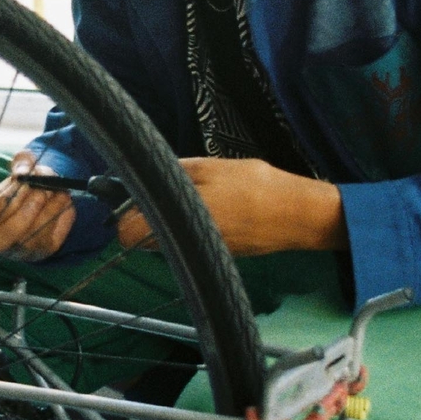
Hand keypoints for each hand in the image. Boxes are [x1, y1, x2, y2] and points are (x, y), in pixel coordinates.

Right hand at [0, 150, 75, 261]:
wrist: (25, 219)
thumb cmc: (15, 194)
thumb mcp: (12, 177)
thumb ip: (21, 163)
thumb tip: (27, 169)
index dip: (15, 192)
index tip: (27, 180)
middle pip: (17, 225)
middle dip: (34, 201)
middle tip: (44, 186)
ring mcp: (20, 251)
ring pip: (39, 230)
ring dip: (52, 205)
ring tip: (57, 189)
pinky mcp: (43, 252)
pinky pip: (56, 233)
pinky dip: (62, 214)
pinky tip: (62, 200)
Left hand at [117, 157, 346, 255]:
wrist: (297, 214)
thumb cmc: (253, 187)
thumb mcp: (206, 167)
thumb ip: (168, 173)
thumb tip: (138, 174)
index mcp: (175, 223)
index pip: (125, 233)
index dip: (122, 211)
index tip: (129, 192)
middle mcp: (185, 245)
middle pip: (142, 238)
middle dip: (144, 214)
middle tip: (161, 186)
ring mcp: (202, 250)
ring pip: (167, 238)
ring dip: (169, 218)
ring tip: (194, 192)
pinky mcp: (219, 251)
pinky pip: (191, 239)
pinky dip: (192, 223)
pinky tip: (214, 204)